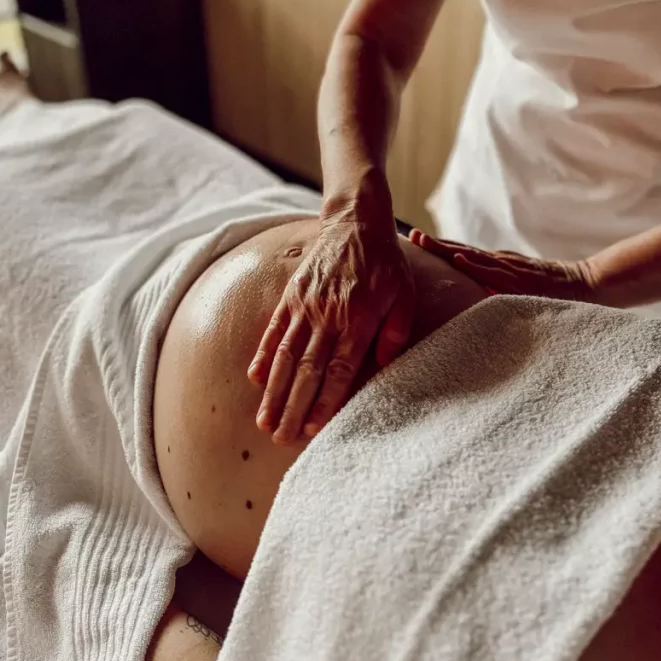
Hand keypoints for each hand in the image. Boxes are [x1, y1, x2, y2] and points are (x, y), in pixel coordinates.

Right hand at [248, 218, 414, 444]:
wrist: (355, 222)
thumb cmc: (385, 263)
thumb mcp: (404, 295)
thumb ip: (395, 332)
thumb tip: (384, 367)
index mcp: (358, 319)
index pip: (339, 369)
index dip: (325, 400)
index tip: (314, 427)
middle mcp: (328, 315)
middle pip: (307, 370)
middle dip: (293, 407)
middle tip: (281, 438)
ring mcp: (305, 306)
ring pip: (285, 356)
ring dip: (274, 391)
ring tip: (265, 421)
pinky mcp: (291, 296)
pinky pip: (274, 331)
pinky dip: (263, 356)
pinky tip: (256, 379)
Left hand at [410, 231, 596, 301]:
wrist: (585, 284)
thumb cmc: (549, 291)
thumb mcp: (516, 288)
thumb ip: (495, 289)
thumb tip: (471, 297)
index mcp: (496, 265)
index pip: (461, 254)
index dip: (437, 247)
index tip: (412, 240)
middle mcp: (499, 262)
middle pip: (461, 250)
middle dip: (434, 243)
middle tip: (408, 235)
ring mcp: (510, 269)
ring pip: (472, 256)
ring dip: (446, 248)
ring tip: (423, 241)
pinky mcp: (521, 278)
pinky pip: (495, 273)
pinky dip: (476, 265)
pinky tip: (459, 260)